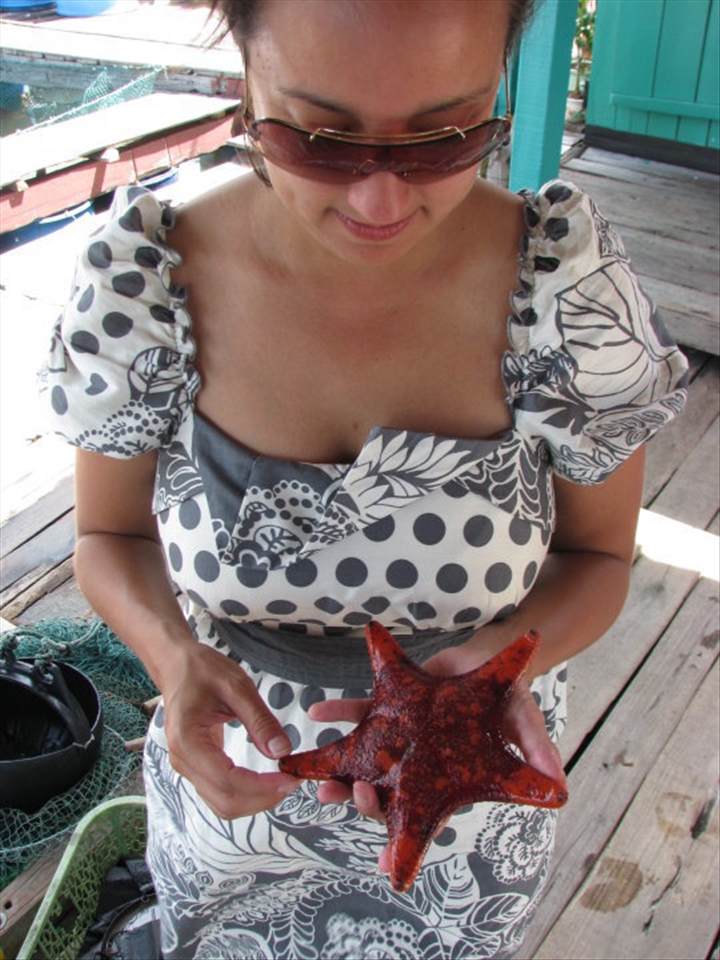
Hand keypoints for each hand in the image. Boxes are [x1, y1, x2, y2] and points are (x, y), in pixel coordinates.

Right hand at [158, 642, 298, 818]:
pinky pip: (220, 792)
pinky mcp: (195, 766)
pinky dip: (245, 793)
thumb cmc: (202, 670)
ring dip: (255, 800)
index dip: (262, 787)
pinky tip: (266, 780)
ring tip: (283, 781)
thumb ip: (260, 721)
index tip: (291, 778)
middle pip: (224, 801)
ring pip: (222, 803)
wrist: (176, 666)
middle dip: (262, 798)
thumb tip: (282, 751)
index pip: (227, 780)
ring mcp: (186, 766)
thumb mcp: (237, 687)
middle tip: (293, 781)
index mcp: (188, 740)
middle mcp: (182, 760)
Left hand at [306, 635, 566, 872]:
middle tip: (351, 798)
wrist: (486, 657)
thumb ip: (536, 750)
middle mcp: (419, 764)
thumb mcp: (524, 721)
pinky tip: (316, 711)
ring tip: (320, 783)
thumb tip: (561, 789)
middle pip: (387, 795)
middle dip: (364, 804)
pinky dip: (338, 713)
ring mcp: (401, 738)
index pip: (425, 817)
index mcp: (449, 777)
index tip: (383, 864)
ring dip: (340, 772)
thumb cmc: (508, 696)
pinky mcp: (390, 707)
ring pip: (365, 761)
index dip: (406, 842)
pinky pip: (359, 713)